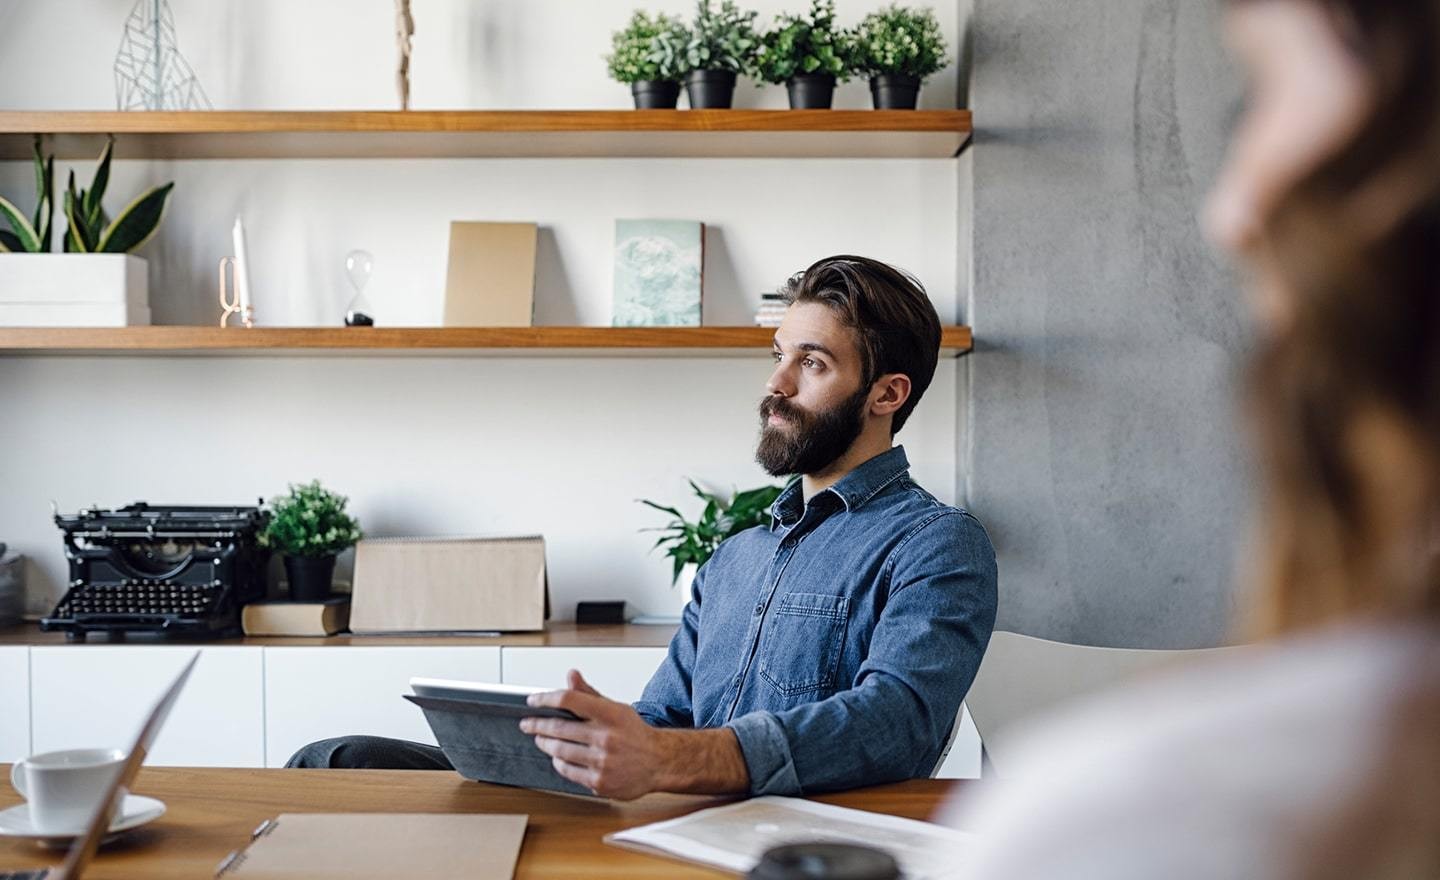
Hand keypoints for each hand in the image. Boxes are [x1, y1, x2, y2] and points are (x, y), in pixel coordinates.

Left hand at [520, 669, 668, 799]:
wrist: (659, 762)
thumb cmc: (635, 734)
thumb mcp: (616, 708)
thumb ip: (590, 694)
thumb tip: (571, 675)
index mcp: (610, 714)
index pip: (569, 699)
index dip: (546, 698)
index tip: (533, 700)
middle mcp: (606, 737)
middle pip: (558, 727)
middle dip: (537, 725)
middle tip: (528, 724)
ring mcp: (602, 761)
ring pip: (559, 751)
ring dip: (545, 744)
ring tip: (541, 739)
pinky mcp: (599, 781)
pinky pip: (568, 771)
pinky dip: (558, 762)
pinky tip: (557, 757)